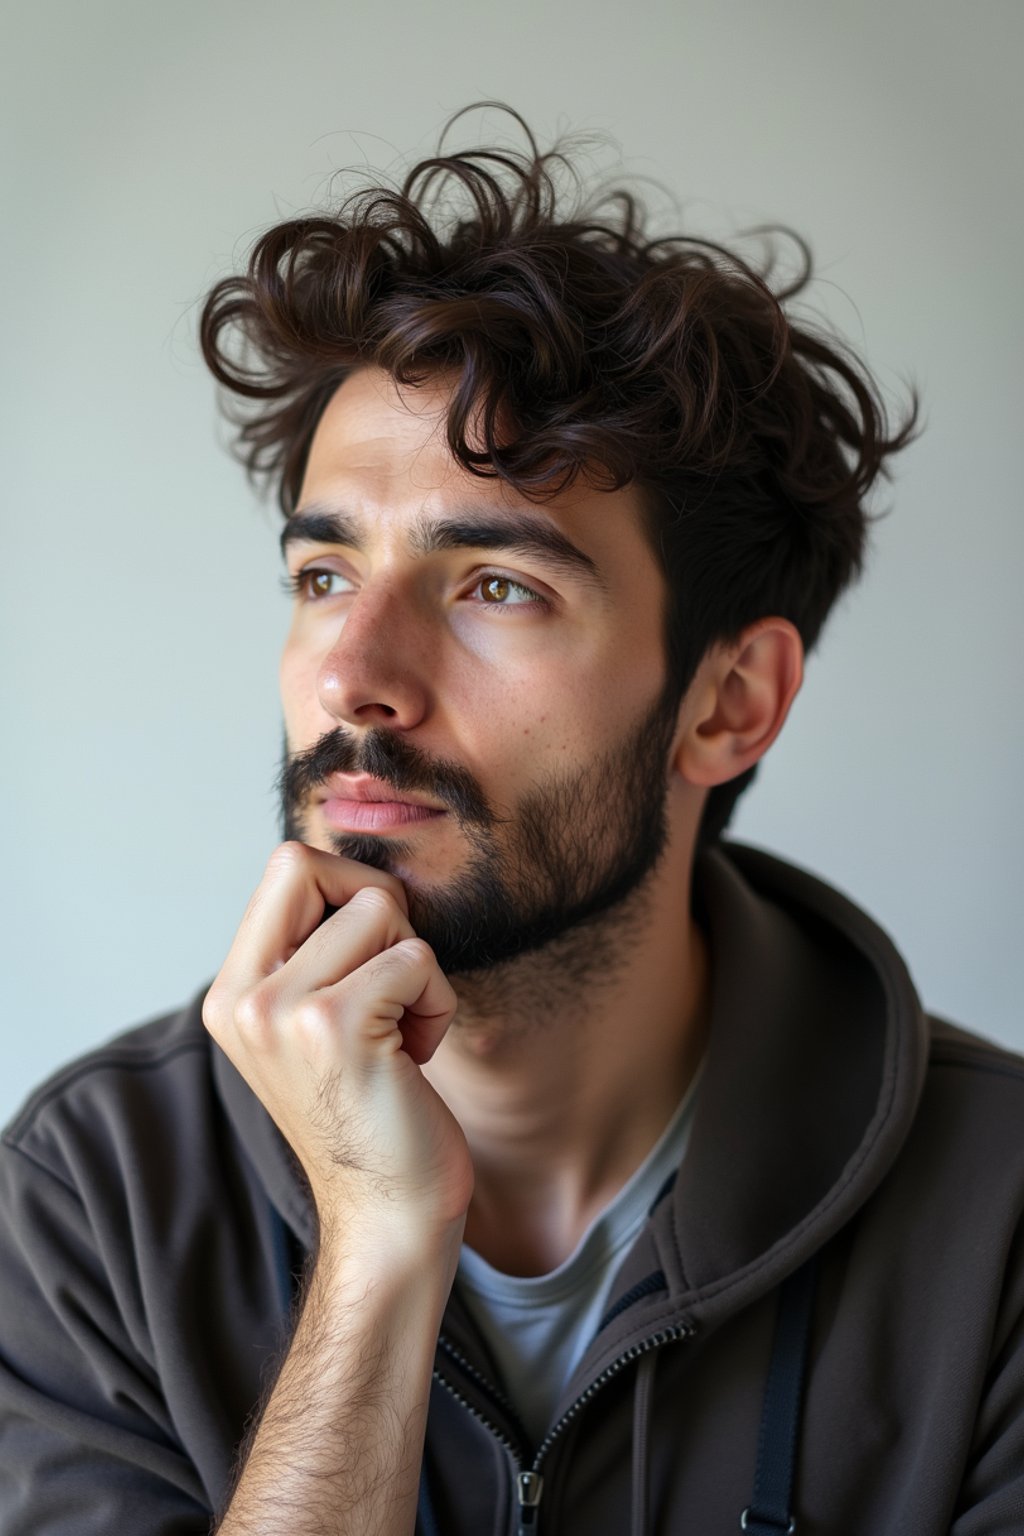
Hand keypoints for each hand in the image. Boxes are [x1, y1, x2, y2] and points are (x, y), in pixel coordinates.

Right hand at [203, 842, 472, 1247]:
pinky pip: (416, 960)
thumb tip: (360, 870)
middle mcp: (244, 999)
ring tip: (400, 1032)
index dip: (345, 888)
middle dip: (378, 909)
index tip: (368, 954)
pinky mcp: (336, 1027)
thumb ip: (315, 952)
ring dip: (416, 968)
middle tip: (391, 980)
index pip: (284, 866)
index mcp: (232, 993)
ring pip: (380, 911)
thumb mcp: (315, 1024)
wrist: (389, 1214)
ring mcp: (282, 1012)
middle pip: (314, 866)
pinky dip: (436, 1002)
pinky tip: (414, 1056)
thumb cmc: (372, 1111)